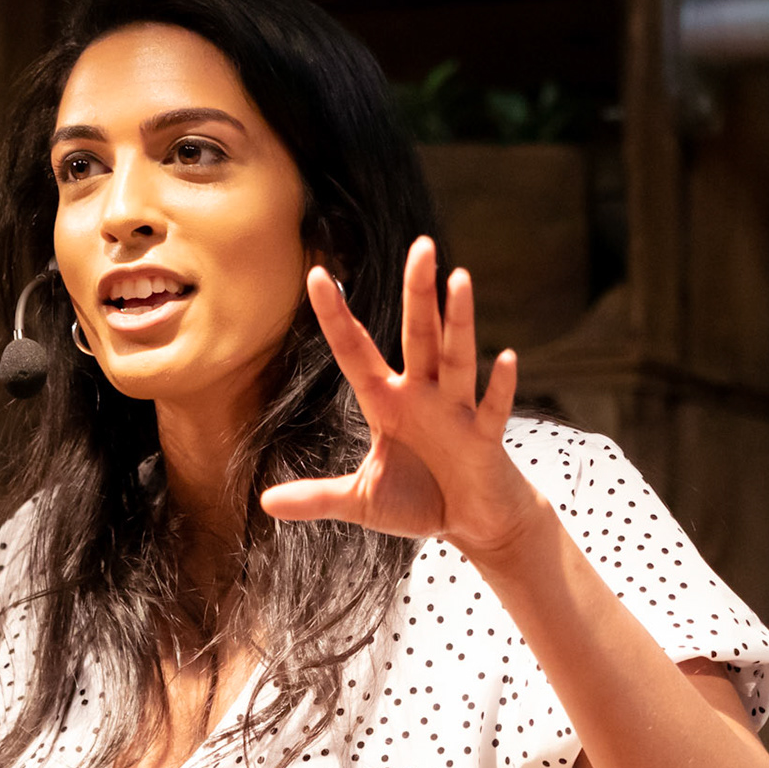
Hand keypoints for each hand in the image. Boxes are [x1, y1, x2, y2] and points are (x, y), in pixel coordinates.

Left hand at [259, 237, 538, 559]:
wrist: (474, 522)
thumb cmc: (420, 501)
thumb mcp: (361, 502)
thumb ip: (318, 497)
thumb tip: (264, 503)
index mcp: (387, 403)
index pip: (356, 351)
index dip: (337, 316)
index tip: (318, 274)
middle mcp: (423, 397)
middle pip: (418, 336)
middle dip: (418, 293)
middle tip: (420, 245)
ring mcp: (457, 414)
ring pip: (456, 359)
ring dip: (458, 321)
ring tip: (458, 278)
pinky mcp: (485, 441)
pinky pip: (491, 410)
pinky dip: (499, 386)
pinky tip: (504, 356)